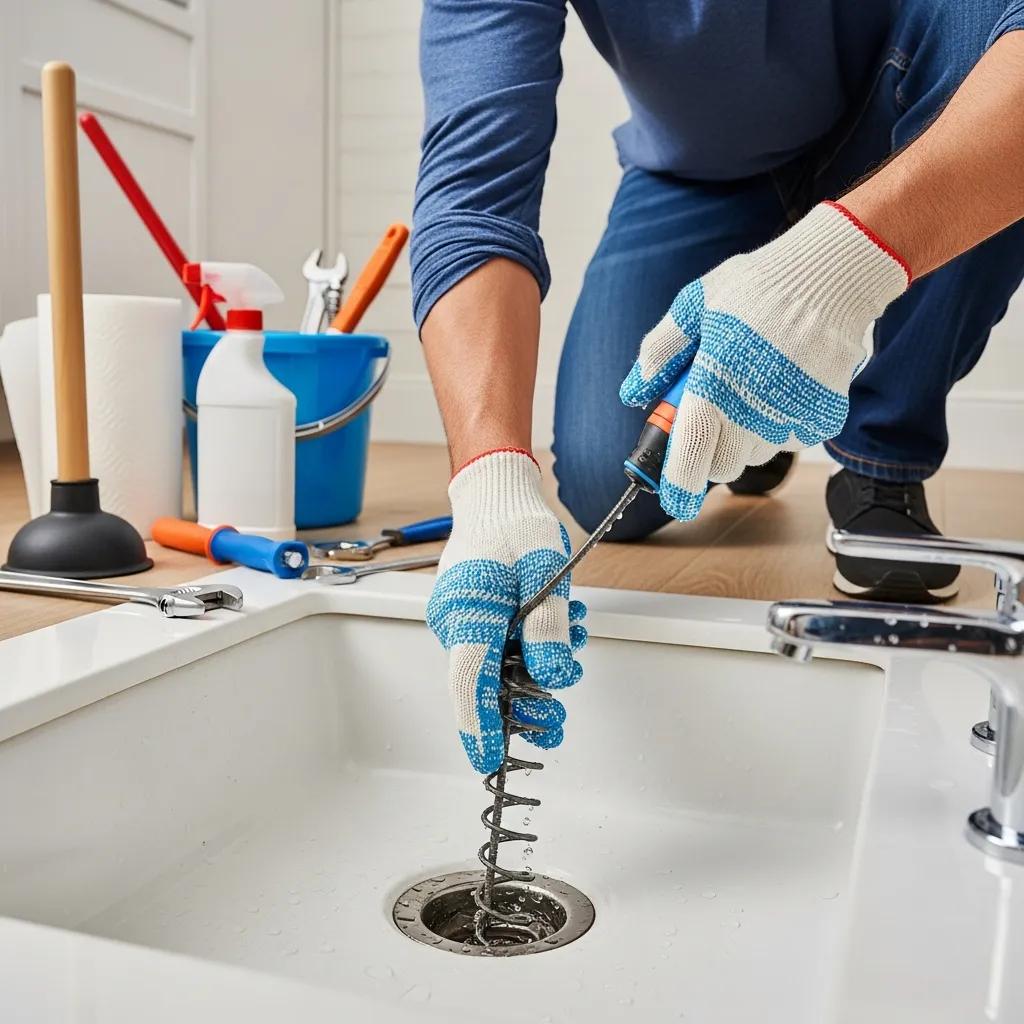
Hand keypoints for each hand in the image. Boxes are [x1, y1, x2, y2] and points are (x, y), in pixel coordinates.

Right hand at [426, 448, 586, 772]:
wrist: (497, 494)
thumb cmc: (517, 522)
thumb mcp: (546, 568)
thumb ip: (547, 625)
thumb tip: (554, 677)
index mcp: (468, 608)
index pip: (468, 680)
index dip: (480, 725)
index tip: (491, 759)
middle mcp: (455, 620)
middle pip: (484, 683)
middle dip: (524, 704)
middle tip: (558, 718)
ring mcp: (459, 620)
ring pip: (494, 668)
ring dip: (534, 668)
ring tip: (571, 641)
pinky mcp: (469, 617)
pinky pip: (495, 648)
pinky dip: (525, 650)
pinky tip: (556, 630)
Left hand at [620, 202, 909, 520]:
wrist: (833, 276)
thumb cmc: (758, 286)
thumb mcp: (695, 305)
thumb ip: (660, 351)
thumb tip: (633, 393)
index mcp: (715, 381)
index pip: (692, 454)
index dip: (679, 486)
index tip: (674, 501)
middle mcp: (754, 408)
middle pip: (722, 465)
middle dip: (709, 451)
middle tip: (711, 412)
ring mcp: (792, 416)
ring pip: (755, 455)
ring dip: (744, 436)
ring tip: (751, 387)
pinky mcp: (822, 417)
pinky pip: (788, 440)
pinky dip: (778, 425)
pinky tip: (782, 386)